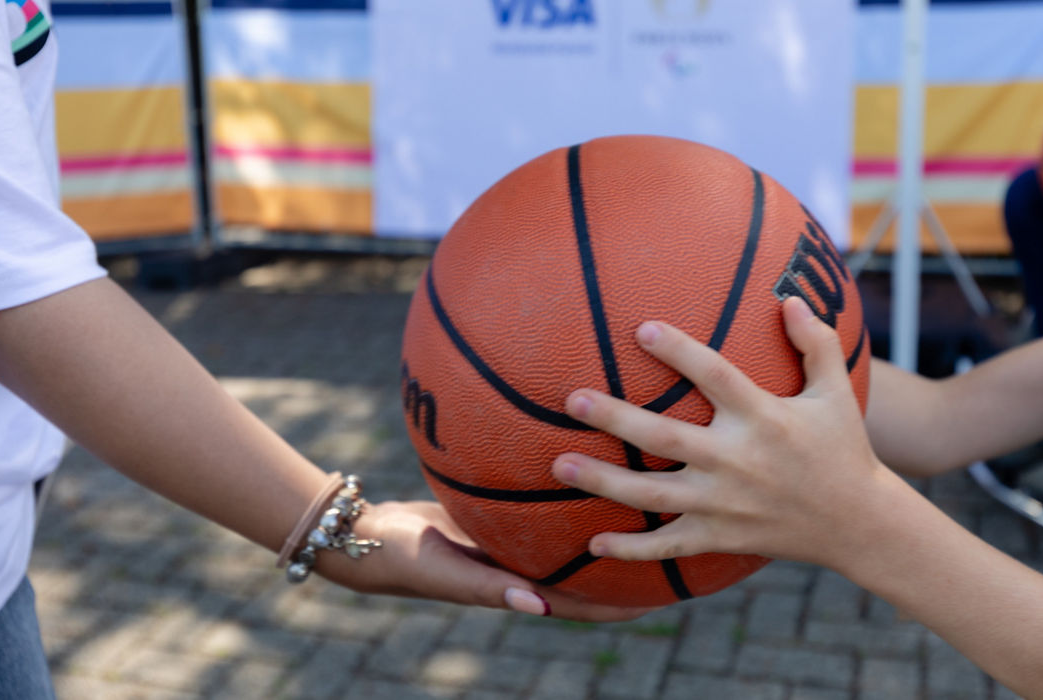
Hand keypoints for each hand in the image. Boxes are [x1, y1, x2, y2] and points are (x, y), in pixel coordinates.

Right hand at [317, 499, 653, 621]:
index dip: (630, 601)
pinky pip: (543, 495)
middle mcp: (528, 563)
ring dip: (604, 509)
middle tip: (678, 523)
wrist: (365, 531)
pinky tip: (583, 439)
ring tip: (646, 476)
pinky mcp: (500, 512)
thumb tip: (534, 604)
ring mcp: (516, 537)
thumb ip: (485, 585)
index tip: (674, 588)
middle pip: (593, 564)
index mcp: (522, 588)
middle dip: (634, 551)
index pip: (589, 603)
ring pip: (572, 525)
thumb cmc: (401, 556)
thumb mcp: (442, 572)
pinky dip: (566, 477)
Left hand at [550, 296, 898, 569]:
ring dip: (604, 481)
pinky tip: (592, 543)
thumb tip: (790, 298)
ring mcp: (724, 504)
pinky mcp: (720, 536)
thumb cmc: (842, 448)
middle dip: (616, 418)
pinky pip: (668, 545)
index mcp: (763, 418)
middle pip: (665, 438)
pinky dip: (632, 548)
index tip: (641, 327)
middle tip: (573, 398)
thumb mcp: (835, 393)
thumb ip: (816, 343)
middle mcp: (738, 460)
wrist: (858, 524)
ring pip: (653, 494)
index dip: (679, 351)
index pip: (715, 376)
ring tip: (560, 463)